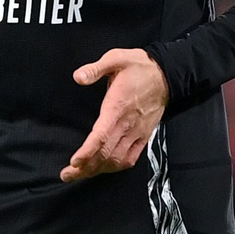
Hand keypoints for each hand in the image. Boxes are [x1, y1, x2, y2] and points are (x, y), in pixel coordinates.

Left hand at [61, 48, 169, 181]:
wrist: (167, 75)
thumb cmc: (140, 67)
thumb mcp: (116, 58)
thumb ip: (95, 69)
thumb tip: (78, 77)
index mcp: (117, 107)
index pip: (101, 136)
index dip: (87, 152)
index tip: (74, 162)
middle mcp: (127, 124)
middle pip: (105, 153)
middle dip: (85, 168)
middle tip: (67, 174)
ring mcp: (137, 132)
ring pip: (117, 159)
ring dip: (98, 169)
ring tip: (81, 174)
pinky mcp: (143, 136)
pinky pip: (131, 158)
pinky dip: (116, 167)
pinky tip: (104, 169)